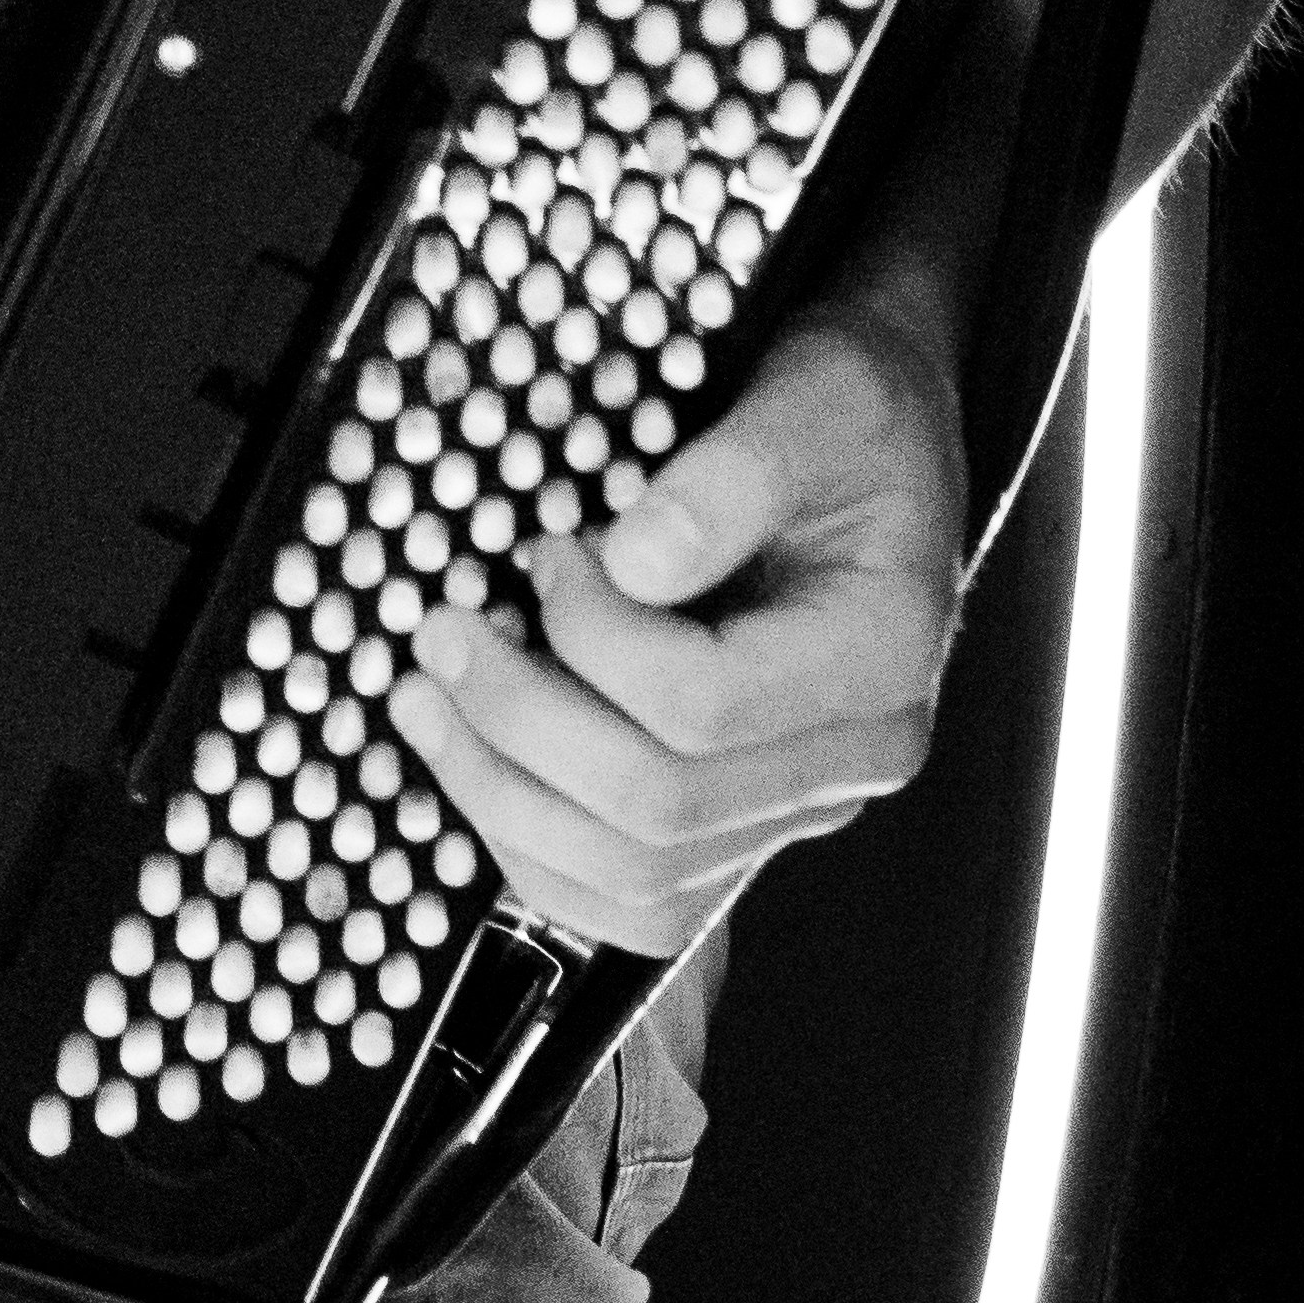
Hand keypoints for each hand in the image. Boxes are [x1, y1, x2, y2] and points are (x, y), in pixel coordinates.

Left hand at [383, 307, 966, 958]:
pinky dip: (538, 854)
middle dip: (518, 718)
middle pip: (658, 804)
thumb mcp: (810, 402)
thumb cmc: (843, 418)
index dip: (590, 634)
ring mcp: (796, 809)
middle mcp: (851, 762)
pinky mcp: (743, 826)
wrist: (871, 448)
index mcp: (879, 661)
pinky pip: (634, 900)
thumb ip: (729, 479)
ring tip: (423, 697)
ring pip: (635, 873)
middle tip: (443, 629)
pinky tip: (477, 768)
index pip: (703, 704)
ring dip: (502, 792)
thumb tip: (631, 563)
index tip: (545, 549)